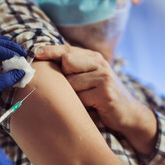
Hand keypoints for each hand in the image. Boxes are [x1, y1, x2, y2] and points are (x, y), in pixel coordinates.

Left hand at [36, 45, 156, 153]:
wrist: (128, 114)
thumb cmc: (102, 96)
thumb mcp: (89, 78)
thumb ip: (73, 68)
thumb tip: (45, 58)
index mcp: (93, 57)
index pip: (67, 50)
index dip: (50, 51)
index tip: (36, 53)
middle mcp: (99, 63)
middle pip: (67, 62)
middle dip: (64, 77)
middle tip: (76, 89)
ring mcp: (104, 77)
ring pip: (71, 83)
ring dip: (72, 95)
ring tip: (86, 100)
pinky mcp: (106, 93)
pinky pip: (80, 98)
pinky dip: (81, 105)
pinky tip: (92, 107)